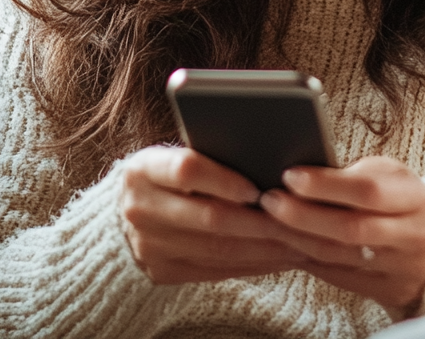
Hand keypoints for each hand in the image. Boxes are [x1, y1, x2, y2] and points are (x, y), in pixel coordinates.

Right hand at [120, 145, 307, 283]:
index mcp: (143, 168)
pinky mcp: (162, 272)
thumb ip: (209, 154)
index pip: (186, 169)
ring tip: (299, 240)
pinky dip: (252, 263)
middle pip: (208, 217)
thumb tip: (268, 157)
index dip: (224, 179)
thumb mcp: (173, 153)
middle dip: (258, 221)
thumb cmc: (166, 172)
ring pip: (217, 249)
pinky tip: (278, 256)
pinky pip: (216, 271)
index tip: (256, 187)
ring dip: (264, 247)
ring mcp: (149, 246)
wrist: (125, 213)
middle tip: (298, 219)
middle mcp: (140, 208)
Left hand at [258, 156, 424, 315]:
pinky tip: (289, 244)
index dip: (326, 184)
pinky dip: (311, 260)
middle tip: (269, 199)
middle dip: (304, 214)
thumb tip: (303, 175)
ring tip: (269, 221)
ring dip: (299, 238)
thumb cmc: (402, 198)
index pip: (367, 191)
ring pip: (341, 256)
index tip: (290, 175)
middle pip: (351, 228)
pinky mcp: (388, 291)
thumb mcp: (390, 175)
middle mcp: (412, 236)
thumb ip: (355, 174)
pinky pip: (341, 278)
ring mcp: (402, 269)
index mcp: (414, 199)